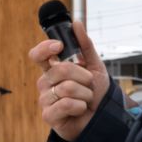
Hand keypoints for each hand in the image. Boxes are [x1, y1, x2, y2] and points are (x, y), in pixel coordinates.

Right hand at [29, 20, 108, 141]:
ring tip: (86, 99)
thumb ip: (85, 45)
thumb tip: (76, 23)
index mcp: (52, 69)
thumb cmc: (96, 93)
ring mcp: (45, 99)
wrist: (103, 118)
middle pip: (60, 69)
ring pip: (66, 88)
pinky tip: (81, 109)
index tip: (59, 46)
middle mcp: (46, 83)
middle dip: (83, 76)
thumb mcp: (95, 66)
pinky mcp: (49, 115)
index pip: (38, 55)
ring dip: (85, 93)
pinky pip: (65, 104)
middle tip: (88, 84)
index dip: (45, 48)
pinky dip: (80, 106)